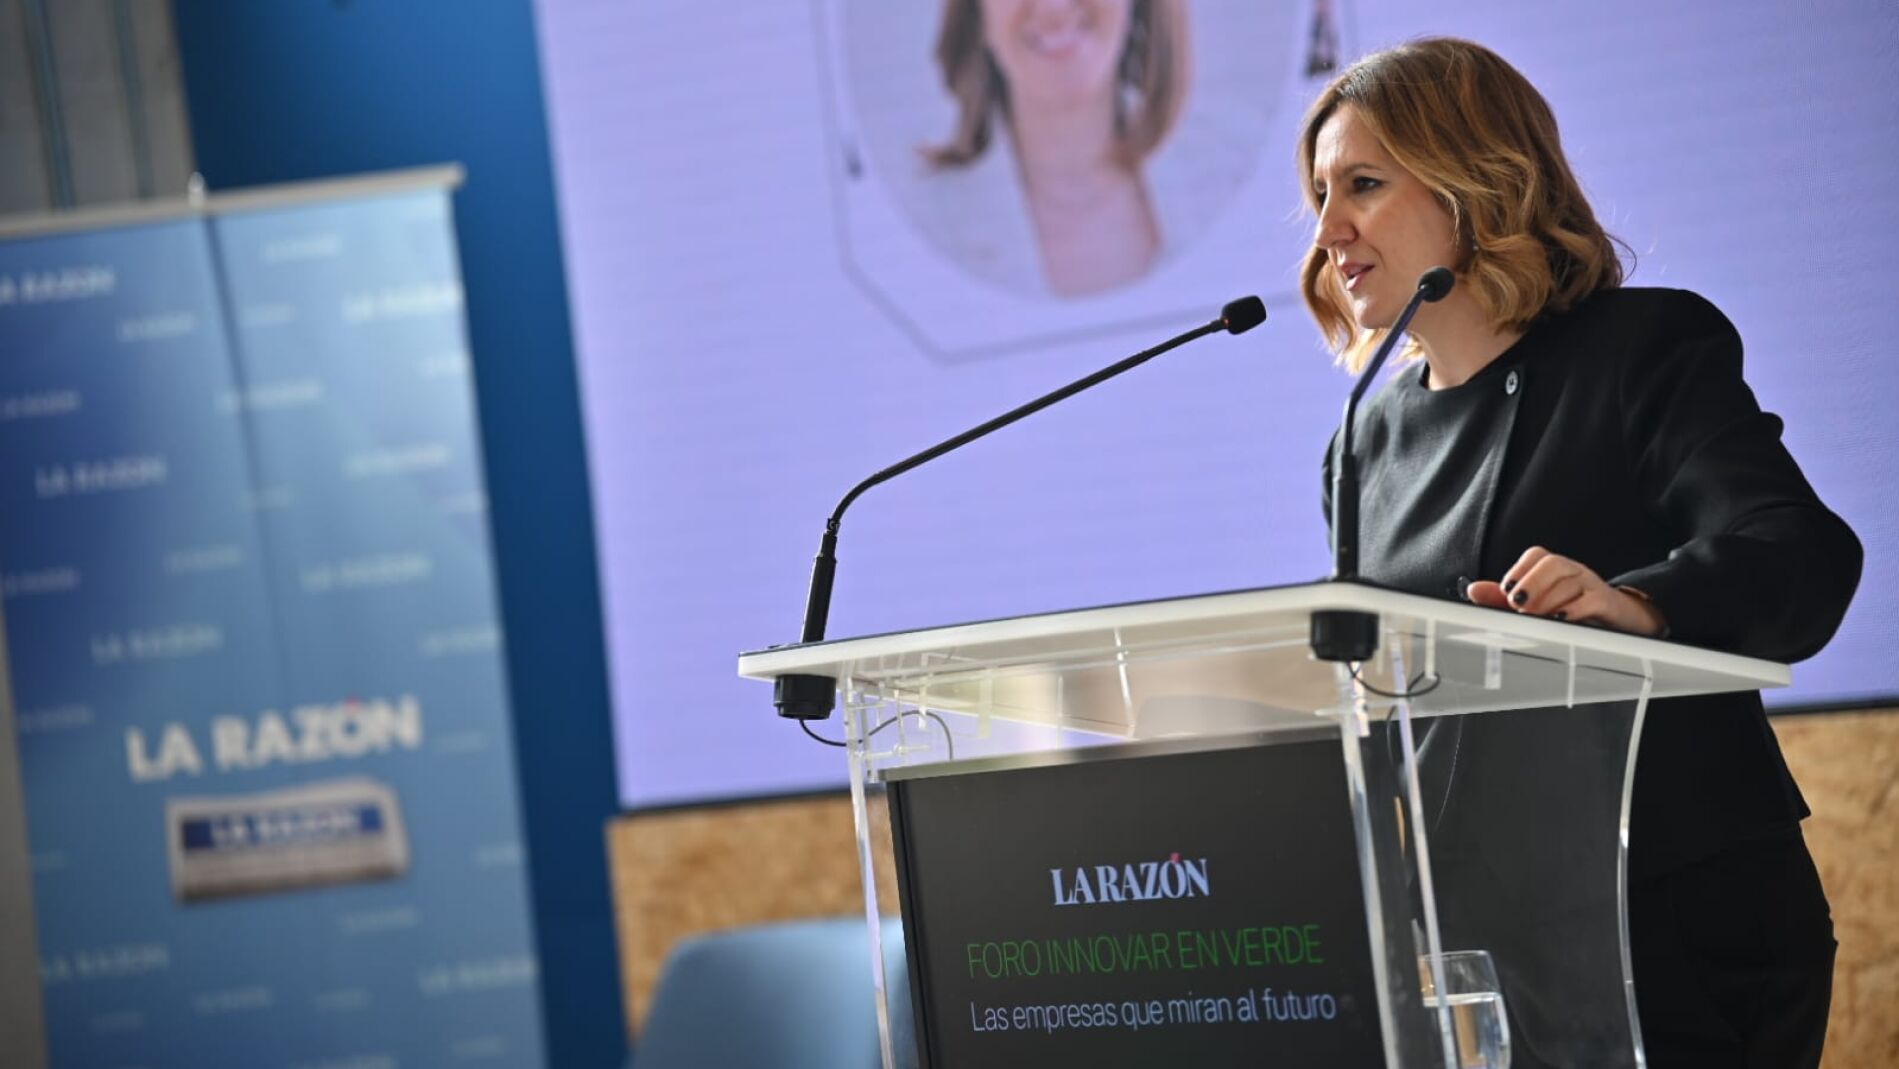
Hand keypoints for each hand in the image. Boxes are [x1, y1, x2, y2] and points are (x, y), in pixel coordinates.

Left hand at [1466, 546, 1666, 636]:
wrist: (1618, 620)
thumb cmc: (1572, 608)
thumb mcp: (1535, 603)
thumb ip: (1503, 599)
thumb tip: (1472, 590)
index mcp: (1554, 569)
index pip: (1537, 555)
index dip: (1519, 571)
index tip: (1506, 591)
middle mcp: (1573, 571)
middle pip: (1553, 563)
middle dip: (1532, 582)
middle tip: (1518, 605)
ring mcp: (1592, 584)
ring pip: (1571, 582)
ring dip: (1548, 601)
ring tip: (1535, 618)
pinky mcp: (1607, 602)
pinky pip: (1593, 600)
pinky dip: (1574, 610)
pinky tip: (1561, 620)